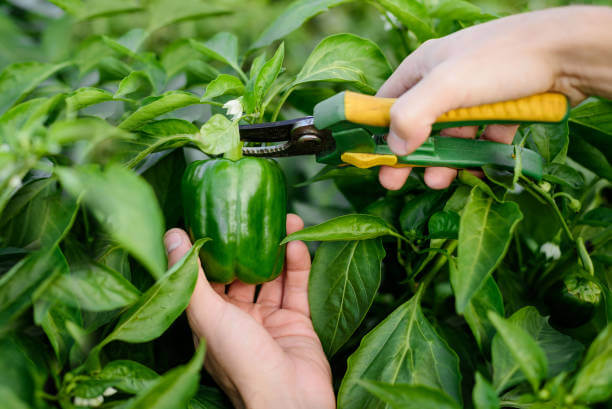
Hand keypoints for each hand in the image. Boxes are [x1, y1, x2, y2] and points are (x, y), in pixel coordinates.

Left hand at [164, 214, 334, 408]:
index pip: (207, 278)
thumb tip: (170, 234)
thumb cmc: (241, 361)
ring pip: (273, 277)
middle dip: (250, 244)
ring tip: (286, 219)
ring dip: (278, 249)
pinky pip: (296, 288)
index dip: (211, 249)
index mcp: (210, 320)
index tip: (216, 216)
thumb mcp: (208, 314)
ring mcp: (269, 322)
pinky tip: (297, 243)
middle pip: (243, 273)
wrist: (289, 399)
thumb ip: (190, 275)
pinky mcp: (297, 323)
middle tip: (257, 213)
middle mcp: (238, 320)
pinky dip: (297, 266)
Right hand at [377, 5, 611, 189]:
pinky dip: (477, 157)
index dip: (377, 132)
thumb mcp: (447, 84)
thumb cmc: (501, 60)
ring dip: (443, 161)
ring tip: (441, 181)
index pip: (388, 102)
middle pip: (418, 124)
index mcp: (424, 67)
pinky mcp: (501, 109)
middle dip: (410, 154)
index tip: (373, 160)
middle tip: (397, 183)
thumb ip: (413, 114)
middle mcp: (445, 81)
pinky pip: (481, 139)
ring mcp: (474, 96)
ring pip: (450, 136)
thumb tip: (394, 148)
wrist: (569, 53)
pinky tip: (477, 173)